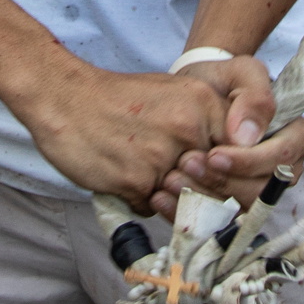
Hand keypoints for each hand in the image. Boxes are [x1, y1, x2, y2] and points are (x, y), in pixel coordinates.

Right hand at [13, 61, 232, 206]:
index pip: (238, 156)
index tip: (213, 178)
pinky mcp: (136, 180)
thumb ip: (205, 128)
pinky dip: (138, 199)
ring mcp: (162, 156)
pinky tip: (122, 172)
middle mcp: (189, 129)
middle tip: (169, 175)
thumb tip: (227, 168)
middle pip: (213, 183)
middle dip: (194, 189)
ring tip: (141, 168)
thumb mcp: (174, 96)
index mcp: (204, 104)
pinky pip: (151, 207)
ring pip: (181, 199)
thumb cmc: (118, 99)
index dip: (228, 175)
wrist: (64, 96)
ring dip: (164, 196)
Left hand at [158, 54, 303, 213]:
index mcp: (296, 137)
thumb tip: (249, 136)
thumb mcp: (241, 73)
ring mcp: (257, 191)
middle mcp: (282, 170)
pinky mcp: (231, 206)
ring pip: (237, 209)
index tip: (215, 153)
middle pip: (260, 190)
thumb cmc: (223, 82)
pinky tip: (161, 196)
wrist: (194, 94)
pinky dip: (185, 212)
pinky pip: (214, 220)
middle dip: (222, 181)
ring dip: (202, 197)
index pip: (284, 159)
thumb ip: (254, 96)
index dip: (251, 162)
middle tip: (186, 163)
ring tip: (170, 178)